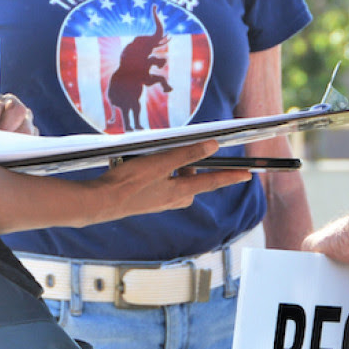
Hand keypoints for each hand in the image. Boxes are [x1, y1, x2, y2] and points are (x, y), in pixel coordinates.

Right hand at [88, 141, 251, 221]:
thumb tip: (213, 146)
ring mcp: (158, 201)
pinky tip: (143, 165)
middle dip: (192, 170)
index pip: (211, 182)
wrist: (101, 201)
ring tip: (159, 157)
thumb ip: (187, 154)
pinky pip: (161, 185)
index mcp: (179, 191)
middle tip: (183, 155)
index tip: (248, 175)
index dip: (230, 177)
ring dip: (173, 170)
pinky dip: (159, 174)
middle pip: (192, 183)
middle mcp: (171, 199)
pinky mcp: (145, 200)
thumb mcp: (161, 163)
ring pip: (176, 184)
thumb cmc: (129, 182)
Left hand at [303, 206, 348, 348]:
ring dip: (315, 301)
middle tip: (332, 340)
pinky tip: (301, 308)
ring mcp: (331, 255)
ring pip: (317, 283)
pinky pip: (302, 270)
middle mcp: (348, 260)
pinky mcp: (316, 249)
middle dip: (332, 312)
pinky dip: (302, 284)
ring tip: (316, 328)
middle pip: (334, 291)